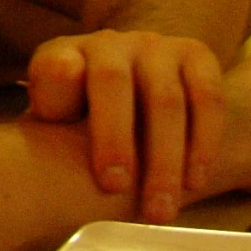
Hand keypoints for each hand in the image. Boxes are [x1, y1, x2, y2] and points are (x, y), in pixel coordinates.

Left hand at [23, 29, 224, 223]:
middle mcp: (108, 42)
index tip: (70, 144)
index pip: (56, 69)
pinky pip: (208, 97)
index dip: (59, 97)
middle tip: (115, 191)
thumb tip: (42, 135)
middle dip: (115, 140)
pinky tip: (196, 181)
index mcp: (63, 54)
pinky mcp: (195, 54)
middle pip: (112, 82)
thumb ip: (46, 121)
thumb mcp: (54, 117)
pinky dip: (205, 142)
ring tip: (160, 208)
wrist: (135, 87)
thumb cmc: (82, 115)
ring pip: (165, 99)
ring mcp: (155, 45)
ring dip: (166, 158)